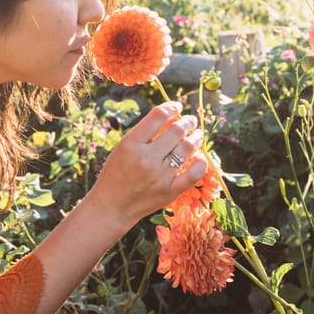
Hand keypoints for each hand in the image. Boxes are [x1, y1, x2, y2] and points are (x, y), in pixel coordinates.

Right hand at [85, 101, 206, 235]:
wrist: (111, 206)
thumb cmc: (115, 174)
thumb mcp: (122, 148)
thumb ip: (143, 134)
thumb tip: (170, 118)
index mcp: (131, 144)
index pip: (158, 116)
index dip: (171, 107)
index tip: (176, 107)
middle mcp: (146, 158)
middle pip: (176, 130)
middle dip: (187, 121)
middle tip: (190, 120)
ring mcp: (160, 175)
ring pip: (188, 148)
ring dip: (196, 137)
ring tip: (197, 134)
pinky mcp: (170, 191)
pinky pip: (194, 173)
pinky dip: (201, 163)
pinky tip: (201, 157)